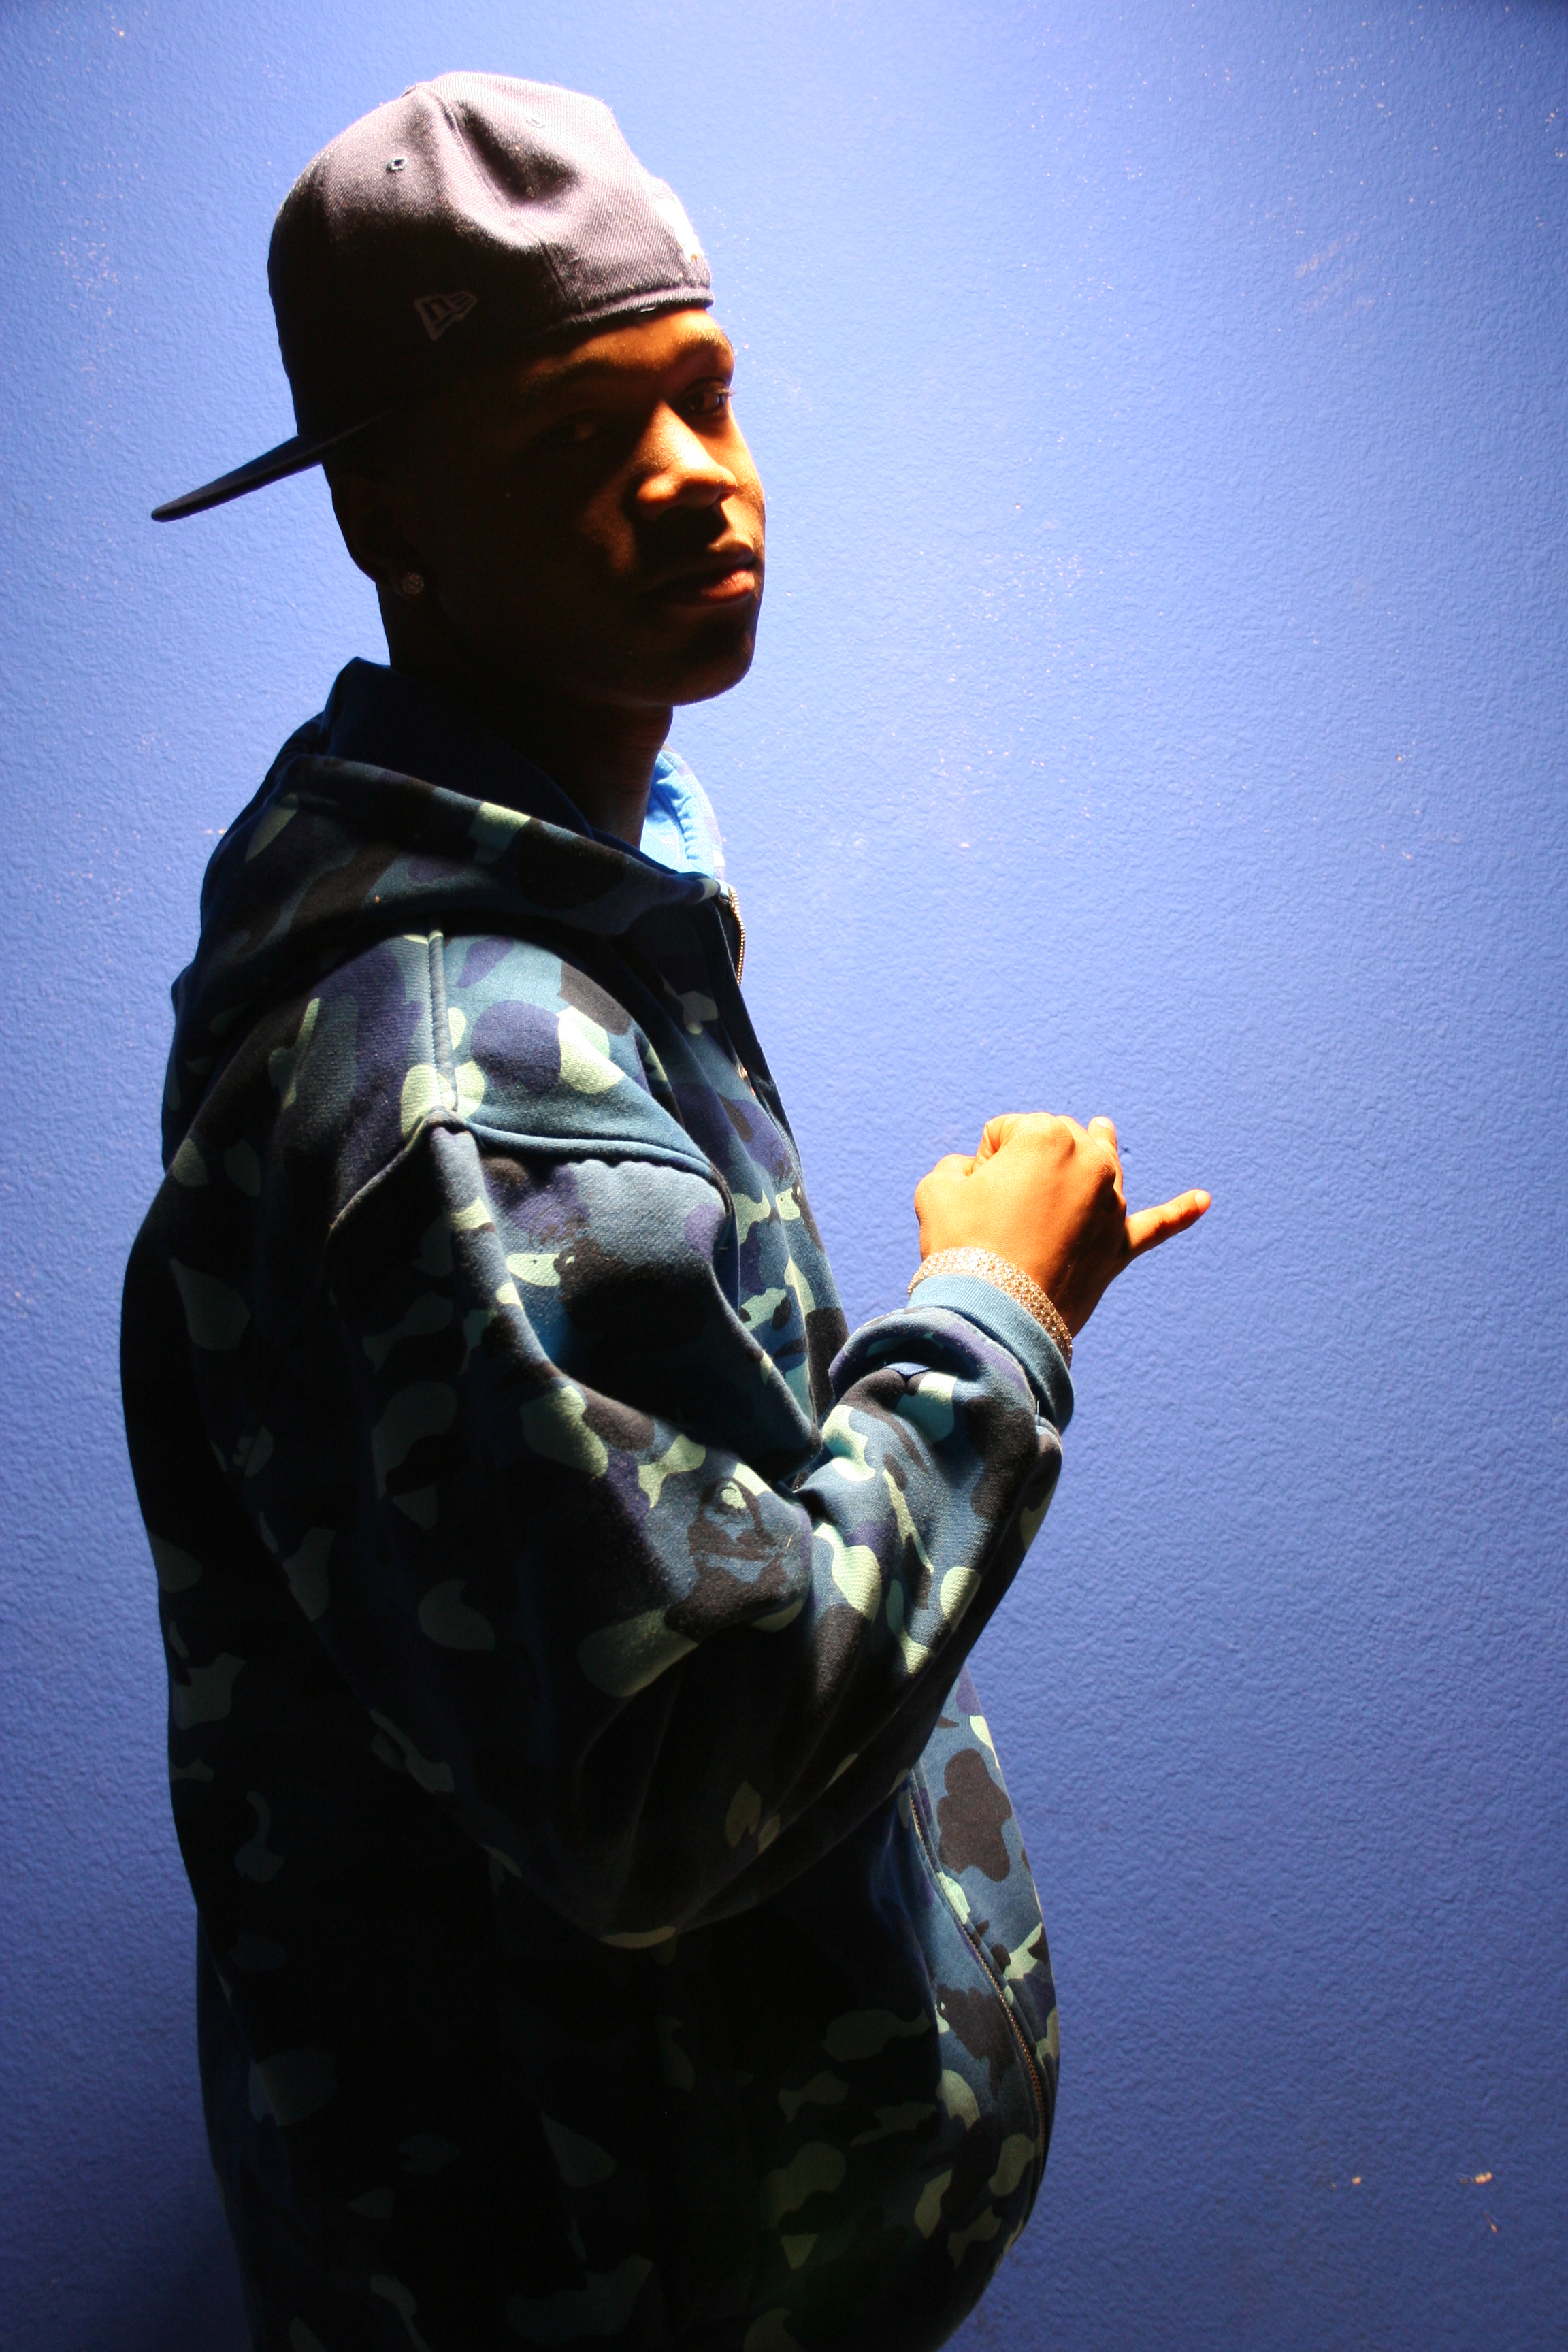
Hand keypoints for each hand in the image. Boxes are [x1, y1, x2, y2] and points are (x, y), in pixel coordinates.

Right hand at [913, 1112, 1209, 1336]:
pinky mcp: (1119, 1246)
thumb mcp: (937, 1191)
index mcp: (1047, 1135)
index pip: (1007, 1131)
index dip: (983, 1160)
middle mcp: (1090, 1162)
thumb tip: (978, 1176)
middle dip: (1027, 1163)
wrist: (996, 1318)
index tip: (974, 1194)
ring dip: (1097, 1153)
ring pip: (1103, 1166)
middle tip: (999, 1207)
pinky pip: (1156, 1225)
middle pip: (1055, 1141)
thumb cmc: (963, 1248)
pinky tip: (1203, 1201)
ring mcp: (1110, 1205)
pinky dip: (1179, 1213)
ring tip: (1103, 1129)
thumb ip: (958, 1167)